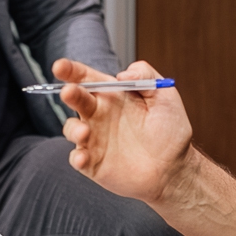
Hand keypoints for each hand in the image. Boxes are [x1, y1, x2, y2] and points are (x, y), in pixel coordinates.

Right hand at [57, 59, 193, 207]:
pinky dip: (77, 157)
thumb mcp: (165, 96)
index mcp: (112, 95)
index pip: (87, 78)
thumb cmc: (170, 132)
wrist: (175, 169)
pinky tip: (83, 157)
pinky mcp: (93, 163)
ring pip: (71, 129)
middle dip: (69, 93)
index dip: (72, 71)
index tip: (60, 66)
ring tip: (84, 132)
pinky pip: (77, 158)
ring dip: (73, 129)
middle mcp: (99, 115)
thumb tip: (123, 73)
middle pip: (76, 99)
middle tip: (69, 92)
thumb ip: (146, 76)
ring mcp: (94, 139)